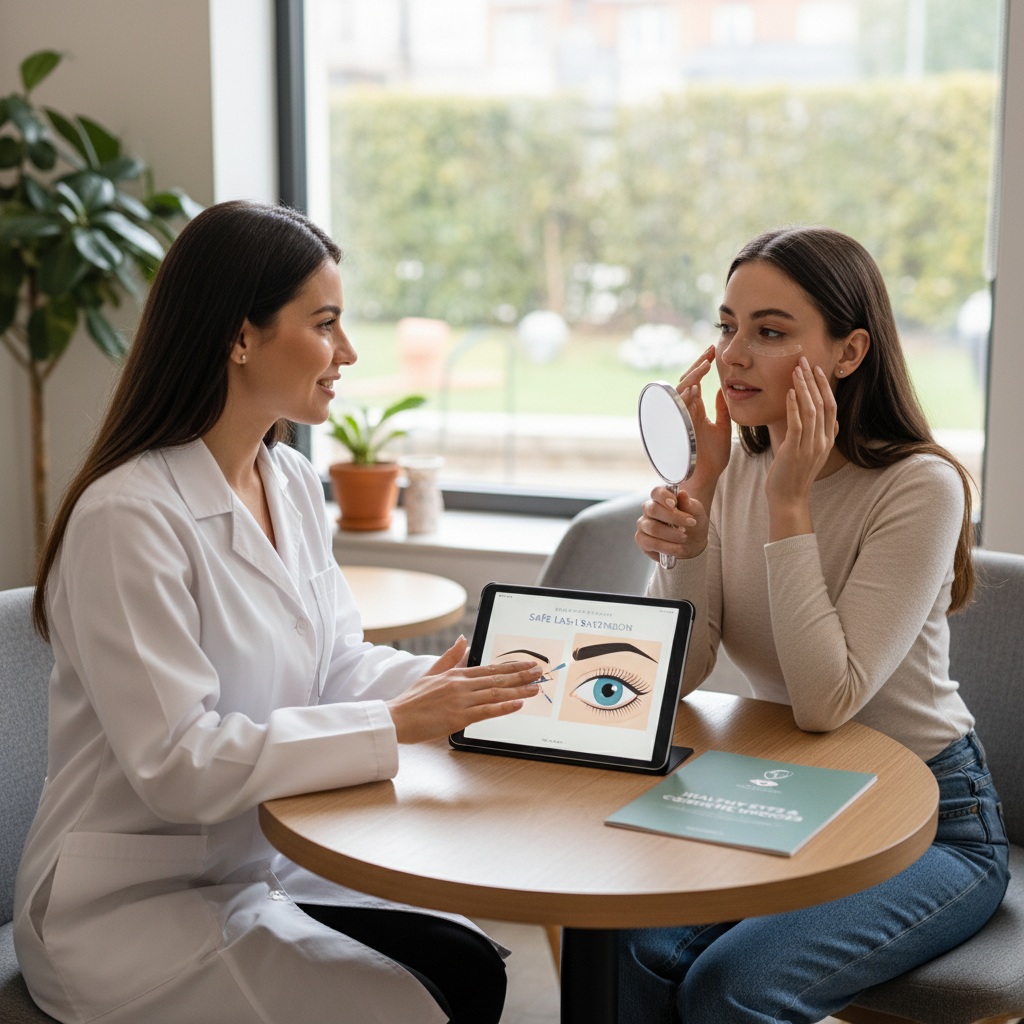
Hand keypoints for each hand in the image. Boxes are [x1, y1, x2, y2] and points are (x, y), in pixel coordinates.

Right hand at [386, 636, 543, 743]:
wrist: (396, 718)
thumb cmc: (412, 700)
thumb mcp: (431, 672)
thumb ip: (450, 656)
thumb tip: (464, 639)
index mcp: (456, 674)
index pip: (490, 669)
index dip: (511, 667)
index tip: (527, 664)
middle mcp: (461, 684)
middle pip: (497, 679)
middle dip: (521, 675)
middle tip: (540, 672)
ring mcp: (460, 700)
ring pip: (496, 693)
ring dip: (519, 690)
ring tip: (535, 687)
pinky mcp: (458, 717)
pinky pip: (486, 711)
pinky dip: (504, 707)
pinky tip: (518, 705)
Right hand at [635, 485, 708, 562]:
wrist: (693, 544)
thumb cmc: (692, 524)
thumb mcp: (697, 513)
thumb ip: (690, 504)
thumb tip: (682, 494)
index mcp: (660, 499)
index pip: (656, 492)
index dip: (663, 496)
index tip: (674, 503)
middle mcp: (648, 510)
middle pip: (653, 510)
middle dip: (673, 518)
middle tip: (690, 524)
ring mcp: (643, 525)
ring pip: (652, 528)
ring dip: (672, 535)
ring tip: (685, 538)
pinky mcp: (642, 541)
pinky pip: (651, 544)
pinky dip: (668, 548)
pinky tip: (680, 549)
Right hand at [675, 345, 732, 497]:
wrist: (706, 478)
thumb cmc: (713, 457)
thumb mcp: (723, 427)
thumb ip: (722, 409)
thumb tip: (726, 388)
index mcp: (694, 410)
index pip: (694, 381)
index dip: (702, 366)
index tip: (713, 352)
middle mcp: (684, 412)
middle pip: (685, 382)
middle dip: (696, 366)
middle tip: (709, 351)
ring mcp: (680, 420)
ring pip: (680, 392)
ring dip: (692, 378)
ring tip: (705, 365)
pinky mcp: (678, 429)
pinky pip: (677, 410)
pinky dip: (684, 398)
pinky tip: (695, 387)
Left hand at [764, 358, 838, 538]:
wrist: (789, 500)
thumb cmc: (793, 475)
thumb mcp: (809, 452)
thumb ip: (815, 434)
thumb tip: (819, 418)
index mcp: (827, 439)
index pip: (831, 406)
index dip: (824, 386)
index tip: (816, 369)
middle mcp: (823, 441)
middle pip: (823, 403)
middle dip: (814, 380)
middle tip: (805, 361)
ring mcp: (811, 446)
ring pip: (811, 410)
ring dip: (803, 388)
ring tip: (796, 370)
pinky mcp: (796, 451)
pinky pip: (797, 424)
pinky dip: (794, 406)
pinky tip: (788, 392)